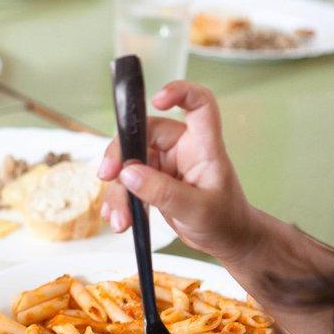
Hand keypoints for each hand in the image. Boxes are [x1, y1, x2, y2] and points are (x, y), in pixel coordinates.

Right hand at [98, 81, 258, 264]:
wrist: (225, 240)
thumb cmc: (225, 221)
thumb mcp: (197, 210)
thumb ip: (163, 192)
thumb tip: (128, 174)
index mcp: (203, 146)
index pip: (198, 104)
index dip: (180, 92)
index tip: (156, 100)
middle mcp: (182, 148)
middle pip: (144, 133)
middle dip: (120, 155)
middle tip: (108, 177)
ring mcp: (165, 164)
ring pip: (129, 162)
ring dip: (117, 190)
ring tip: (120, 219)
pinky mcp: (152, 180)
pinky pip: (127, 182)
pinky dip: (119, 199)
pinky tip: (117, 217)